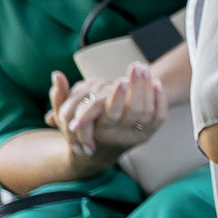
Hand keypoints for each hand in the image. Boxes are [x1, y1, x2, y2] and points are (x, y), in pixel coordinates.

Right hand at [48, 64, 167, 166]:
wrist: (100, 152)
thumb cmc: (80, 130)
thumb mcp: (66, 115)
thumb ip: (60, 96)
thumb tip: (56, 74)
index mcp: (102, 130)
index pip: (112, 113)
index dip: (118, 96)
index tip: (121, 78)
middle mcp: (121, 135)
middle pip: (135, 110)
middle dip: (137, 87)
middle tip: (137, 66)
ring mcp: (138, 134)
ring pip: (148, 111)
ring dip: (147, 88)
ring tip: (144, 68)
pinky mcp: (150, 132)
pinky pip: (160, 116)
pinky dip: (160, 99)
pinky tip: (157, 82)